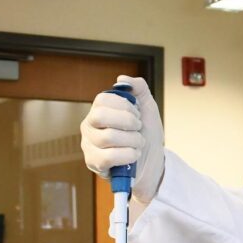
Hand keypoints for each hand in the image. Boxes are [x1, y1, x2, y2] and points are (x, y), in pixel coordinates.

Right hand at [80, 75, 164, 202]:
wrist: (153, 163)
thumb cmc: (146, 135)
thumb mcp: (147, 108)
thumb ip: (139, 88)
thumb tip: (122, 79)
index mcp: (99, 110)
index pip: (102, 100)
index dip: (125, 106)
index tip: (137, 114)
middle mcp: (89, 126)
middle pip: (100, 116)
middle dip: (127, 122)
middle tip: (138, 128)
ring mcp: (89, 145)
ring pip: (107, 137)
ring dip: (132, 140)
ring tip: (138, 143)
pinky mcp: (94, 163)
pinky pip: (108, 157)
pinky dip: (128, 155)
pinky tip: (133, 155)